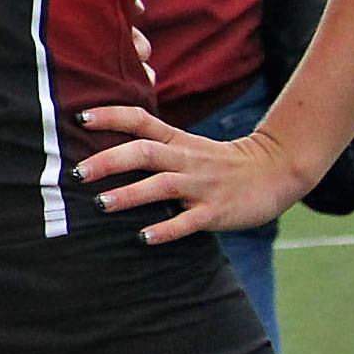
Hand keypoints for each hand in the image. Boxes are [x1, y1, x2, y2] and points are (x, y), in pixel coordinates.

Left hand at [73, 106, 307, 243]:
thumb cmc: (220, 162)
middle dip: (109, 161)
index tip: (80, 117)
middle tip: (77, 172)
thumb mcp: (187, 145)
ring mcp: (201, 186)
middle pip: (144, 153)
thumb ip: (154, 143)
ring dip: (129, 195)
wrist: (276, 172)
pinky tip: (143, 237)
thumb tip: (106, 144)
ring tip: (100, 203)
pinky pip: (188, 222)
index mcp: (177, 141)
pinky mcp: (215, 212)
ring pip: (162, 186)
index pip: (141, 120)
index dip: (111, 116)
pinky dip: (166, 230)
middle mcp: (186, 160)